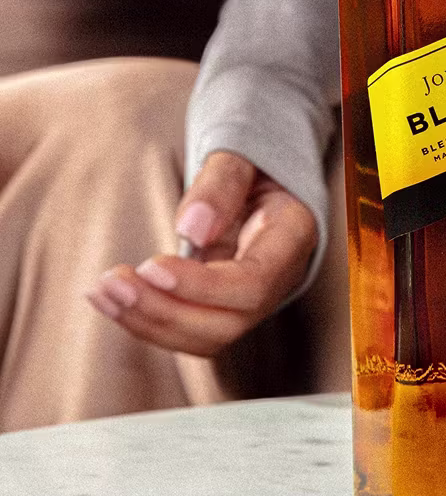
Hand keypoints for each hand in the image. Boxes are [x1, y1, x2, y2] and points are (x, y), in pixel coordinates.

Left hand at [85, 151, 317, 357]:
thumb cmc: (255, 168)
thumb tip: (192, 228)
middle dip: (165, 312)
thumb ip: (223, 184)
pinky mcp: (219, 306)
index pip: (254, 285)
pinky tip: (111, 300)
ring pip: (204, 338)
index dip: (202, 287)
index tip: (153, 267)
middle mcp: (277, 280)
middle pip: (227, 324)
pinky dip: (145, 321)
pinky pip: (187, 329)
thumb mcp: (243, 158)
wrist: (261, 180)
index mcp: (291, 239)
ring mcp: (249, 300)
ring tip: (105, 292)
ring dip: (148, 322)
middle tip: (117, 284)